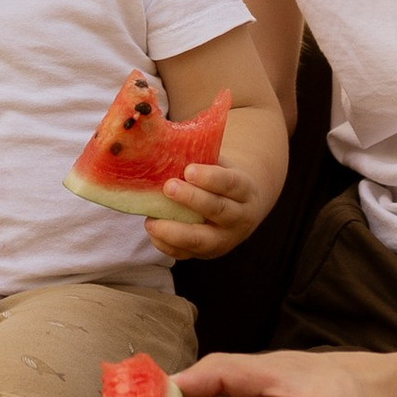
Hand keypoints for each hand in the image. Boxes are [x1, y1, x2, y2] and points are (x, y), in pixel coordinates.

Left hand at [142, 160, 282, 264]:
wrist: (241, 206)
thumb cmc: (221, 177)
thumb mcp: (220, 164)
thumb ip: (200, 158)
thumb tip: (165, 142)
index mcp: (245, 190)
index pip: (231, 184)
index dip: (210, 178)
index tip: (188, 170)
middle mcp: (240, 217)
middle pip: (218, 210)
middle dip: (192, 200)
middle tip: (168, 187)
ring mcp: (225, 239)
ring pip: (203, 240)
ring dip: (175, 231)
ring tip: (151, 221)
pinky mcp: (208, 253)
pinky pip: (188, 254)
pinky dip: (168, 246)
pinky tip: (153, 233)